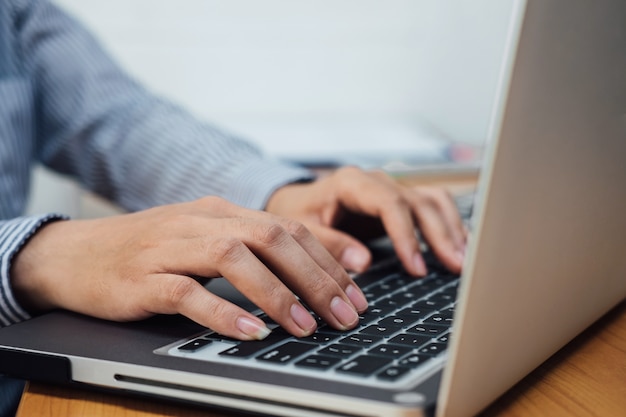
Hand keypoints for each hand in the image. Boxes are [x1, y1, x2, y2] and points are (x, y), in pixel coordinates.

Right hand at [11, 197, 367, 339]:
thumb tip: (303, 274)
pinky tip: (248, 332)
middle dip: (316, 277)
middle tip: (345, 313)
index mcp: (220, 212)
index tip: (358, 286)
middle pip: (271, 239)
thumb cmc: (147, 251)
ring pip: (235, 260)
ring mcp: (170, 248)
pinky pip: (187, 292)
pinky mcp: (143, 278)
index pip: (287, 227)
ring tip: (306, 326)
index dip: (328, 256)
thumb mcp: (203, 240)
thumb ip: (249, 250)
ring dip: (277, 294)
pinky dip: (222, 312)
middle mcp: (200, 222)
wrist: (73, 254)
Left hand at [266, 166, 466, 275]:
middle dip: (440, 234)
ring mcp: (392, 188)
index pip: (390, 203)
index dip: (406, 234)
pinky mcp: (400, 201)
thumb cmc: (297, 214)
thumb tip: (365, 262)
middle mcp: (377, 181)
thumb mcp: (303, 228)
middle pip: (419, 201)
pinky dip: (450, 225)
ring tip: (465, 261)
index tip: (416, 266)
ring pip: (433, 200)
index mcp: (351, 183)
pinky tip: (461, 247)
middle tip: (457, 266)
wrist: (297, 201)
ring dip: (452, 229)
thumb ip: (329, 243)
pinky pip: (433, 207)